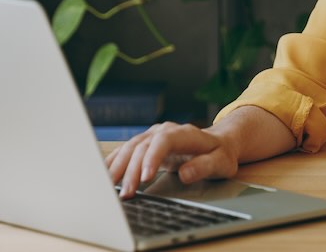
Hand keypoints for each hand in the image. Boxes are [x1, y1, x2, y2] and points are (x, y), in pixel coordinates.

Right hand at [105, 122, 239, 199]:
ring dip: (119, 168)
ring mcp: (153, 135)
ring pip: (130, 148)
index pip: (163, 141)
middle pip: (143, 147)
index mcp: (185, 133)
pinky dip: (114, 162)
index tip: (146, 178)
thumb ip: (204, 167)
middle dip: (132, 170)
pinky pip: (126, 151)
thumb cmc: (220, 154)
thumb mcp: (221, 163)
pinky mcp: (145, 144)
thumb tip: (185, 174)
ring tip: (110, 188)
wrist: (218, 144)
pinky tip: (105, 174)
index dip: (152, 158)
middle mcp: (165, 131)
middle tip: (126, 194)